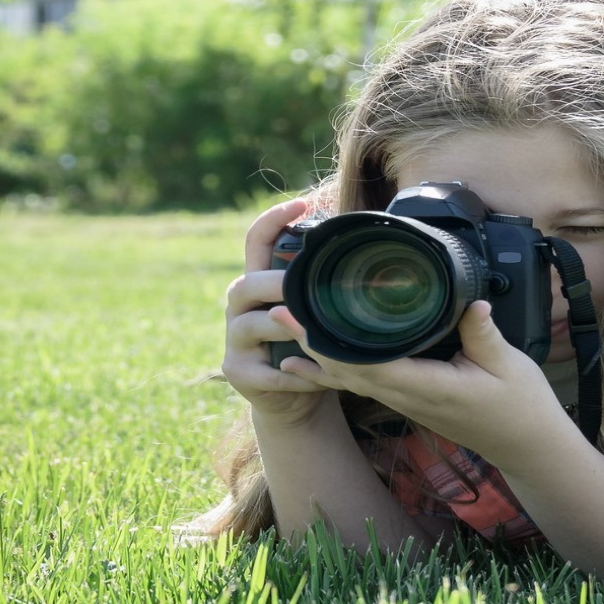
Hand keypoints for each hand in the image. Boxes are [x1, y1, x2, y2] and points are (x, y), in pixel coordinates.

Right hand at [221, 199, 334, 425]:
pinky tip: (320, 378)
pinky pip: (268, 371)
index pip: (256, 240)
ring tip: (318, 334)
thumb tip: (368, 243)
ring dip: (290, 330)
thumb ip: (324, 282)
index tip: (301, 204)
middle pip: (249, 283)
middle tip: (310, 286)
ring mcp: (235, 339)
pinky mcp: (238, 372)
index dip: (273, 219)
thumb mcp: (316, 311)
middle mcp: (238, 306)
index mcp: (257, 282)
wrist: (294, 399)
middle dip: (279, 283)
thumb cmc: (311, 345)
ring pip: (257, 325)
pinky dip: (297, 375)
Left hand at [272, 300, 568, 463]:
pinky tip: (310, 355)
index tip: (304, 318)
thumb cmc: (520, 407)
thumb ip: (484, 335)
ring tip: (284, 325)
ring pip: (348, 378)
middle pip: (345, 371)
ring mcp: (403, 400)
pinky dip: (334, 365)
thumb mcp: (510, 366)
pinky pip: (362, 381)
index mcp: (426, 388)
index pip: (366, 366)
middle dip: (310, 342)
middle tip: (279, 309)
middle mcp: (406, 397)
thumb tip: (471, 302)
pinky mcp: (407, 398)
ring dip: (315, 352)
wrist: (525, 446)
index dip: (330, 344)